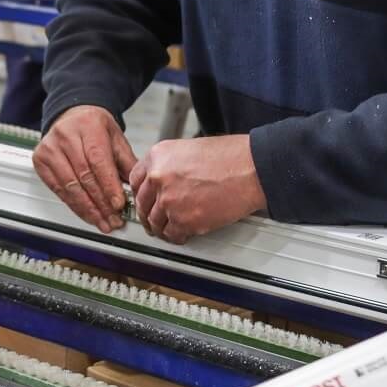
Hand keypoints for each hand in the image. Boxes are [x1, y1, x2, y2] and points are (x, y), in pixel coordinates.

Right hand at [33, 105, 137, 233]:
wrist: (72, 115)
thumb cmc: (95, 127)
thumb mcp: (116, 138)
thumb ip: (127, 163)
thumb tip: (137, 189)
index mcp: (88, 125)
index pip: (98, 160)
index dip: (108, 185)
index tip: (118, 204)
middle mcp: (66, 135)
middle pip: (84, 176)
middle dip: (101, 203)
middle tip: (113, 219)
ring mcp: (50, 147)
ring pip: (70, 186)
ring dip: (88, 209)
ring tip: (102, 222)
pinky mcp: (40, 160)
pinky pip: (57, 189)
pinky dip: (74, 205)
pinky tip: (86, 214)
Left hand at [131, 135, 266, 243]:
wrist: (250, 170)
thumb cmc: (229, 157)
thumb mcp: (188, 149)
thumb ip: (169, 165)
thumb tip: (161, 181)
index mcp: (158, 157)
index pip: (135, 180)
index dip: (141, 193)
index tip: (144, 200)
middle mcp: (158, 178)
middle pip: (142, 204)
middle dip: (148, 214)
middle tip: (153, 220)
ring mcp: (169, 201)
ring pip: (155, 222)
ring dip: (161, 228)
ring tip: (169, 229)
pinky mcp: (184, 220)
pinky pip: (172, 235)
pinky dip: (177, 237)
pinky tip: (183, 234)